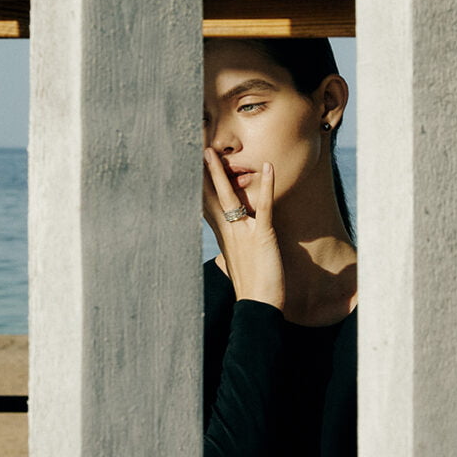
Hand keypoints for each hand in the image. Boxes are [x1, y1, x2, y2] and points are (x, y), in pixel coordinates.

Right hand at [203, 148, 284, 310]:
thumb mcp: (235, 267)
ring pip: (228, 197)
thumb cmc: (250, 288)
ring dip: (219, 173)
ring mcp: (242, 233)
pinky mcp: (262, 236)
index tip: (188, 167)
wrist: (258, 306)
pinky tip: (268, 167)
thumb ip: (228, 255)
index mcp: (222, 236)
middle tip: (190, 150)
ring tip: (211, 152)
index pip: (205, 205)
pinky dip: (266, 186)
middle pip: (208, 196)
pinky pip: (263, 207)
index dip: (197, 185)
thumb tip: (222, 257)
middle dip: (200, 173)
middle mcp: (227, 231)